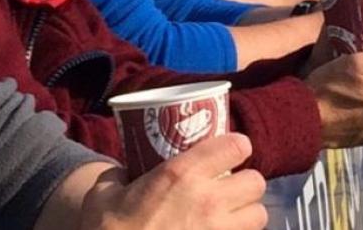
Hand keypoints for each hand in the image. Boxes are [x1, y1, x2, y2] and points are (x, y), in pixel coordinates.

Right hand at [80, 134, 267, 229]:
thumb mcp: (103, 193)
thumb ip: (118, 175)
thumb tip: (124, 173)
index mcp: (181, 174)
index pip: (235, 146)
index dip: (236, 146)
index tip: (229, 151)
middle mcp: (208, 200)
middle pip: (256, 181)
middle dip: (245, 183)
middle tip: (228, 187)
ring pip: (259, 215)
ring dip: (247, 213)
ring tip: (231, 215)